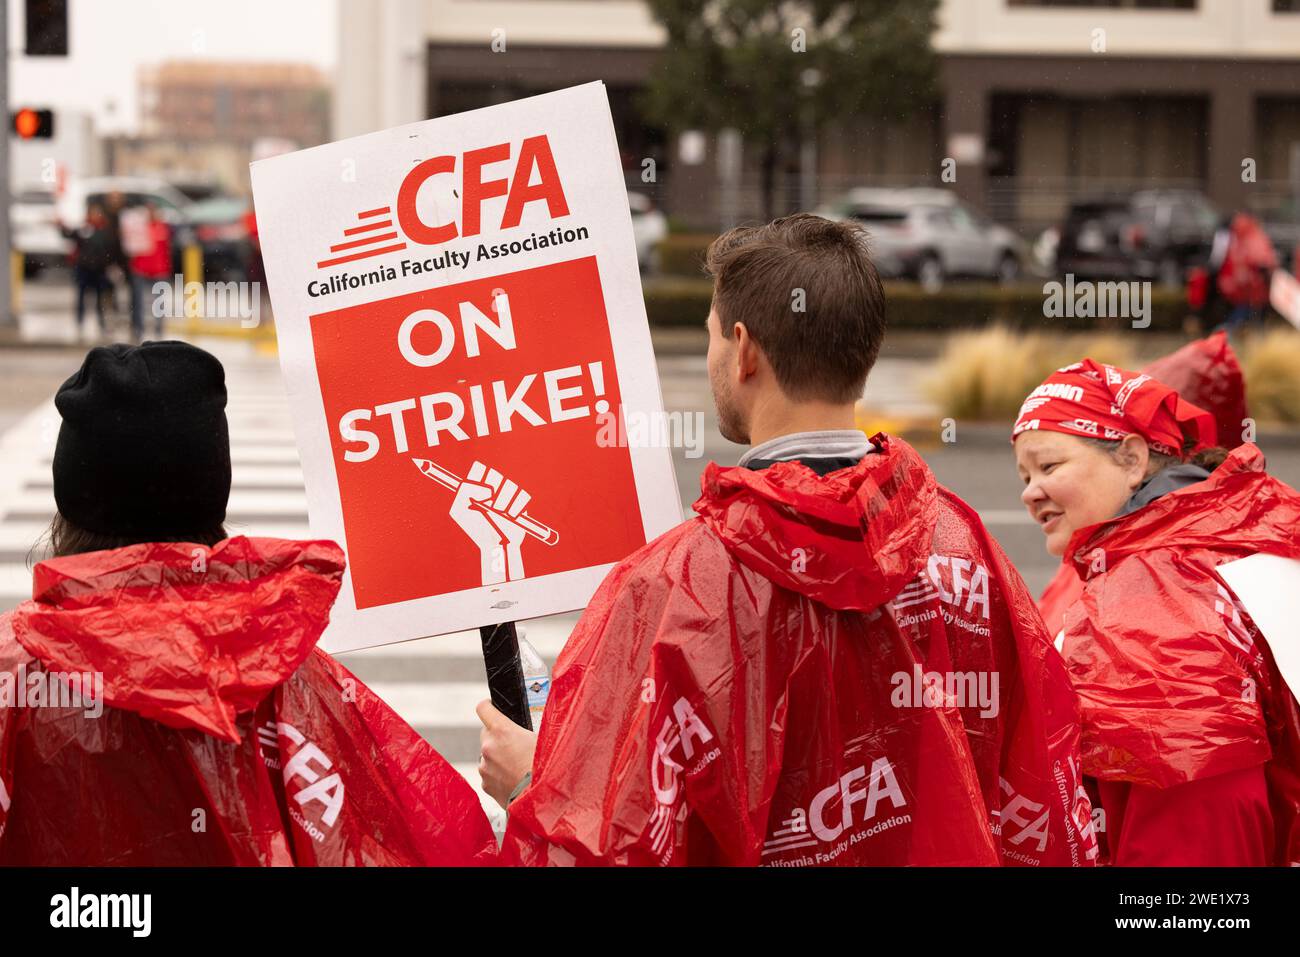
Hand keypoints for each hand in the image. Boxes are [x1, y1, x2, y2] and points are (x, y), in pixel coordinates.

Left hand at [448, 461, 530, 584]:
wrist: (495, 545)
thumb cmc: (475, 529)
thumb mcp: (460, 510)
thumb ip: (464, 490)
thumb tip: (482, 482)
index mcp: (476, 488)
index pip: (479, 470)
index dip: (479, 474)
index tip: (477, 486)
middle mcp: (492, 489)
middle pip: (494, 475)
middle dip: (491, 489)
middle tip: (487, 504)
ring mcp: (507, 495)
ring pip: (509, 485)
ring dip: (503, 502)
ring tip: (498, 514)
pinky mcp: (521, 503)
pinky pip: (522, 496)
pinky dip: (515, 508)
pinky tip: (509, 517)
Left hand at [477, 698, 537, 810]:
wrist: (541, 798)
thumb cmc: (546, 767)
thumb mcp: (544, 739)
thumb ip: (532, 728)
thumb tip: (538, 719)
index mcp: (502, 731)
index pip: (483, 708)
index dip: (489, 706)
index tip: (492, 708)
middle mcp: (488, 747)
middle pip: (486, 733)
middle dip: (497, 737)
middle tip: (515, 744)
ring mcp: (485, 767)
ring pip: (488, 755)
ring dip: (498, 757)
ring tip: (517, 766)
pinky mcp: (485, 784)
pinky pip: (489, 774)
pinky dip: (498, 774)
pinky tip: (513, 778)